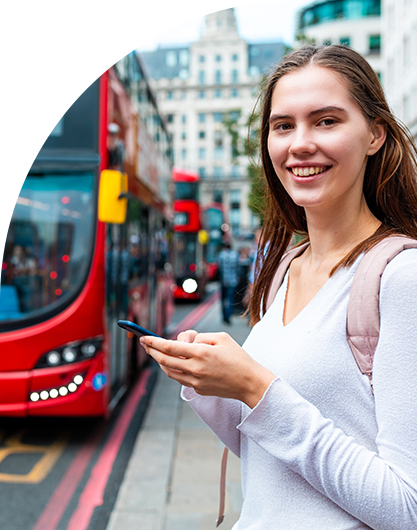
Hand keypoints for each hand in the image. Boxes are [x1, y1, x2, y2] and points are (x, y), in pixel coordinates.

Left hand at [140, 331, 275, 407]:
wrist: (249, 383)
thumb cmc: (238, 357)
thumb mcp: (221, 338)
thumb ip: (200, 337)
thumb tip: (184, 342)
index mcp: (200, 353)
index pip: (169, 346)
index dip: (154, 342)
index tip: (144, 337)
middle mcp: (195, 368)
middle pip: (164, 360)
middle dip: (152, 351)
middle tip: (145, 344)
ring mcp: (195, 381)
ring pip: (169, 371)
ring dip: (161, 361)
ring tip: (158, 353)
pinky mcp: (198, 390)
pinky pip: (180, 378)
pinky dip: (174, 370)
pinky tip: (175, 364)